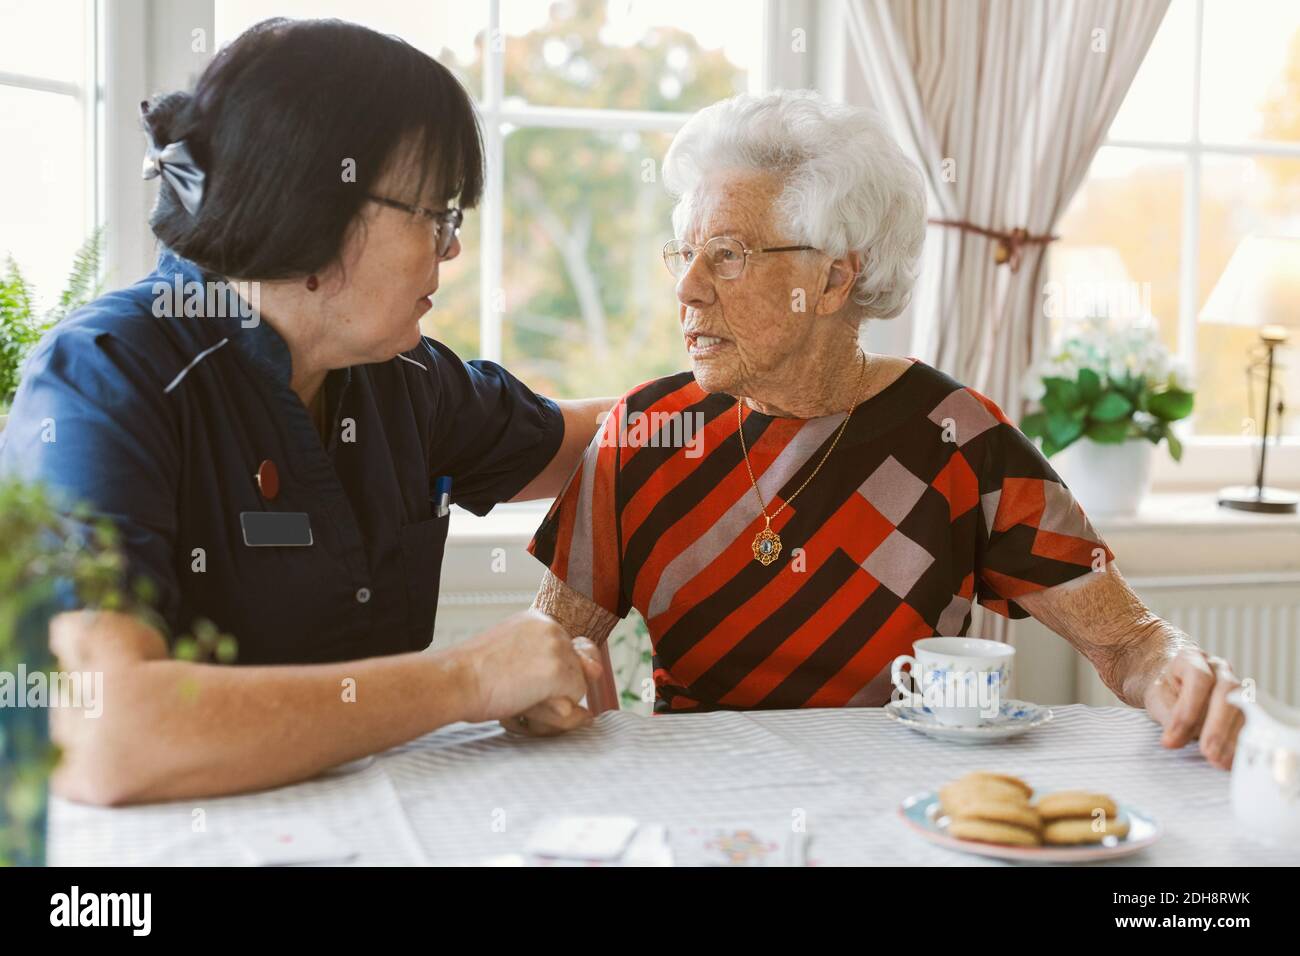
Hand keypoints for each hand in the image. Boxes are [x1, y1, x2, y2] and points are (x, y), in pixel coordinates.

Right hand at [454, 609, 596, 729]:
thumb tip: (593, 689)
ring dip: (553, 699)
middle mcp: (553, 627)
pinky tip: (525, 698)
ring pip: (578, 686)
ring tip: (517, 694)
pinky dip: (554, 708)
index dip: (558, 670)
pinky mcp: (558, 670)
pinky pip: (575, 699)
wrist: (455, 679)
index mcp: (538, 620)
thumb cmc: (474, 675)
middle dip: (556, 687)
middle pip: (577, 670)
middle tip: (517, 686)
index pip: (571, 650)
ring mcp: (557, 647)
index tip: (527, 675)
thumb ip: (553, 670)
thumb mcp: (515, 661)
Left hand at [1143, 648, 1242, 769]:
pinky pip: (1249, 722)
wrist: (1174, 682)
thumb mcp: (1156, 698)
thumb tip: (1175, 740)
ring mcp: (1237, 685)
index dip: (1189, 710)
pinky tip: (1232, 760)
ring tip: (1219, 761)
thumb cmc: (1165, 689)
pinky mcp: (1246, 705)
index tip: (1173, 738)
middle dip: (1217, 727)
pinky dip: (1241, 742)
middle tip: (1207, 753)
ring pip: (1244, 709)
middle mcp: (1219, 668)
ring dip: (1232, 738)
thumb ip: (1167, 716)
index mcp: (1192, 658)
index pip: (1198, 679)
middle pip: (1227, 694)